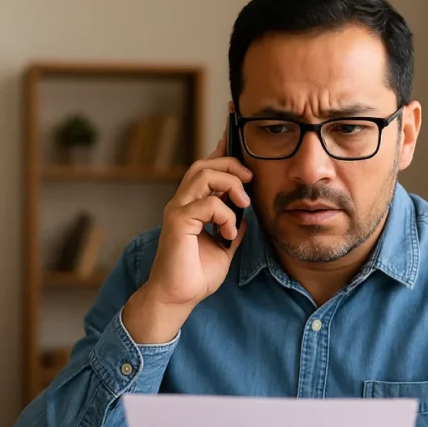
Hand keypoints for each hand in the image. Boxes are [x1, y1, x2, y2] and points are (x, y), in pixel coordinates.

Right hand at [123, 126, 252, 342]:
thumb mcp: (225, 247)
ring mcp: (177, 209)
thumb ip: (233, 227)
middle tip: (250, 181)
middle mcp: (182, 202)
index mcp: (193, 205)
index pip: (207, 167)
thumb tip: (247, 216)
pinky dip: (225, 216)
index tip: (236, 128)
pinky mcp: (177, 221)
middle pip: (205, 163)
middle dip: (231, 164)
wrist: (179, 298)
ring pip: (203, 174)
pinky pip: (208, 204)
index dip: (222, 146)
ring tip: (243, 205)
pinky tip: (227, 235)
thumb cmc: (196, 275)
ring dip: (230, 185)